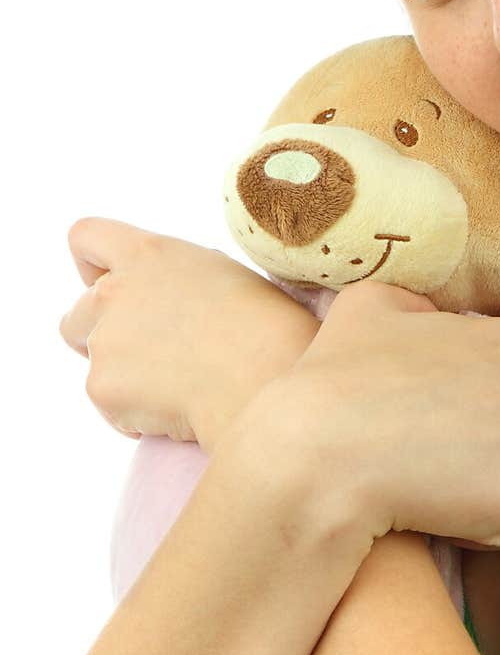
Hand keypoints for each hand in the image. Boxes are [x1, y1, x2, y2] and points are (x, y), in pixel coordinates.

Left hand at [58, 217, 318, 446]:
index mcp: (149, 255)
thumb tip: (169, 304)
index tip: (108, 284)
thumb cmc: (267, 328)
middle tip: (150, 355)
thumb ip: (177, 281)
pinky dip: (137, 416)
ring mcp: (103, 341)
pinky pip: (111, 407)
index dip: (91, 265)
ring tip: (180, 389)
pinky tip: (180, 413)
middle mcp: (113, 292)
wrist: (265, 378)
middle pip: (77, 315)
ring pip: (96, 364)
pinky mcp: (102, 387)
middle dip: (104, 336)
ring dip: (125, 377)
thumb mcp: (224, 277)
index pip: (87, 238)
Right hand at [220, 281, 499, 549]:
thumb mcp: (374, 304)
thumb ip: (422, 307)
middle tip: (445, 454)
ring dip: (497, 485)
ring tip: (437, 480)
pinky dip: (484, 525)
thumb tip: (431, 318)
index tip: (456, 420)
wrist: (323, 451)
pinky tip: (438, 509)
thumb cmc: (341, 376)